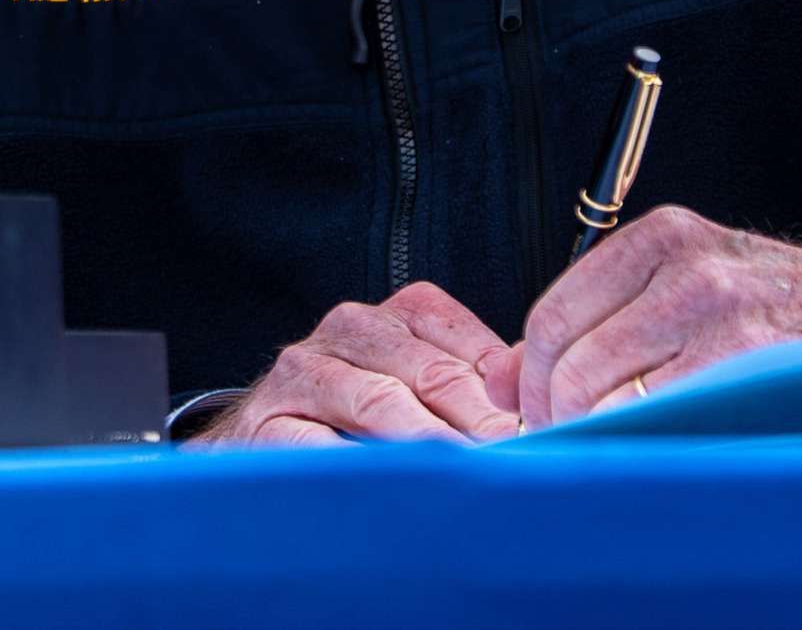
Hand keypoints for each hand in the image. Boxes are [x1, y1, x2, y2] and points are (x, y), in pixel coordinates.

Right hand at [187, 282, 520, 448]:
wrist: (262, 445)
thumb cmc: (358, 419)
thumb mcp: (423, 391)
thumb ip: (478, 384)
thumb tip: (531, 386)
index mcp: (399, 315)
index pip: (467, 343)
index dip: (507, 394)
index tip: (539, 433)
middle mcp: (352, 329)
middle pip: (431, 372)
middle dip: (478, 423)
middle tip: (512, 461)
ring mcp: (306, 370)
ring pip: (379, 400)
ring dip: (426, 441)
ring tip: (462, 473)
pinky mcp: (269, 418)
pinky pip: (318, 441)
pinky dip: (357, 464)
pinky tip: (387, 485)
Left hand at [498, 207, 801, 428]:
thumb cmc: (771, 309)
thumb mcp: (680, 285)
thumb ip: (594, 322)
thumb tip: (503, 381)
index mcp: (659, 238)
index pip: (552, 315)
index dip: (533, 378)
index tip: (537, 414)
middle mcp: (689, 265)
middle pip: (574, 361)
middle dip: (559, 416)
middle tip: (570, 445)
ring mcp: (726, 313)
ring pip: (613, 395)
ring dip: (600, 435)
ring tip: (617, 446)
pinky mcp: (758, 364)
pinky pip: (669, 419)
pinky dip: (652, 442)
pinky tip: (667, 447)